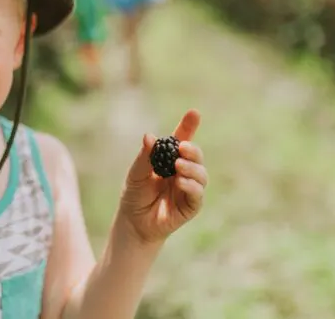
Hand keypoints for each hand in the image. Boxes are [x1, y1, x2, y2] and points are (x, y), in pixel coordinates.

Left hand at [119, 109, 207, 243]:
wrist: (133, 222)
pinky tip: (180, 181)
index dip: (189, 126)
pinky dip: (191, 186)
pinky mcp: (191, 206)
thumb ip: (145, 157)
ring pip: (201, 174)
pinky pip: (197, 194)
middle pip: (196, 155)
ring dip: (192, 167)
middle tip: (181, 147)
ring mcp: (188, 188)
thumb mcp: (136, 173)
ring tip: (178, 165)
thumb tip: (149, 136)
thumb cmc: (135, 195)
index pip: (182, 140)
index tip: (194, 113)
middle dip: (192, 149)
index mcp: (169, 159)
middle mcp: (182, 171)